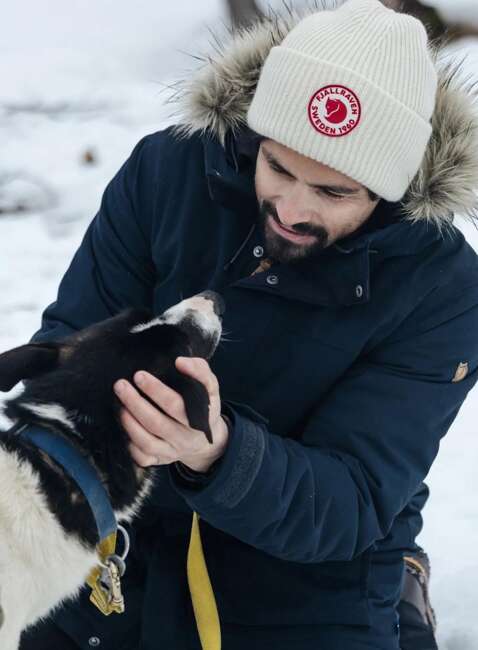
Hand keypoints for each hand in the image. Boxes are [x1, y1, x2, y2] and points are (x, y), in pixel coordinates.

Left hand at [113, 357, 228, 471]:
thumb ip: (200, 370)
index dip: (156, 390)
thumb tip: (180, 362)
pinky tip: (122, 429)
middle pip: (157, 423)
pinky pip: (143, 458)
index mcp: (199, 418)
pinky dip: (130, 445)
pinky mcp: (161, 460)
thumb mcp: (210, 387)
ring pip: (148, 442)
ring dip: (130, 424)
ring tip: (119, 405)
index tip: (139, 375)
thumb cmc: (203, 406)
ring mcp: (172, 451)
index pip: (176, 405)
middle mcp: (185, 438)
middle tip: (121, 385)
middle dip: (135, 403)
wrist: (205, 441)